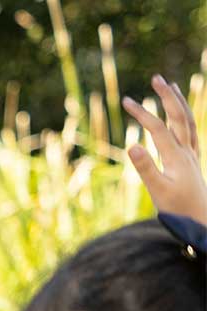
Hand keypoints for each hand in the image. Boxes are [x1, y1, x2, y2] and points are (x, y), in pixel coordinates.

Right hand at [123, 75, 205, 224]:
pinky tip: (178, 114)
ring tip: (170, 86)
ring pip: (187, 122)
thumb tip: (132, 144)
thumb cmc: (178, 208)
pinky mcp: (192, 160)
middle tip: (156, 78)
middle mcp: (187, 151)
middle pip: (178, 117)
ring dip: (178, 102)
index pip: (157, 128)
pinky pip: (190, 132)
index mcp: (176, 157)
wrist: (201, 219)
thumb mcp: (158, 190)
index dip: (142, 113)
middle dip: (167, 96)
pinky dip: (184, 118)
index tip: (125, 100)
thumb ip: (145, 167)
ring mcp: (191, 154)